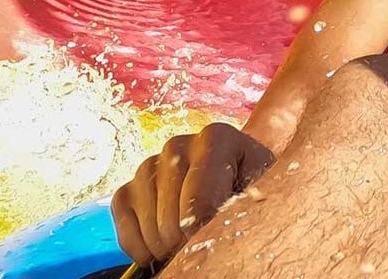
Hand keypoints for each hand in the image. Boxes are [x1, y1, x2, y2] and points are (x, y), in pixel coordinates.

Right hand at [111, 122, 274, 266]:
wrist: (235, 172)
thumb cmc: (251, 183)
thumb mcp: (262, 188)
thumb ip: (243, 204)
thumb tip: (209, 232)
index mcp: (215, 138)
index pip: (202, 203)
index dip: (207, 233)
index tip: (218, 239)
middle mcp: (176, 145)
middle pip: (172, 220)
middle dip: (188, 241)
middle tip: (206, 238)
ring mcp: (148, 166)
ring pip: (150, 228)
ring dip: (168, 246)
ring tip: (189, 237)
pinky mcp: (127, 188)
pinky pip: (125, 230)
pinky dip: (141, 248)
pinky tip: (161, 248)